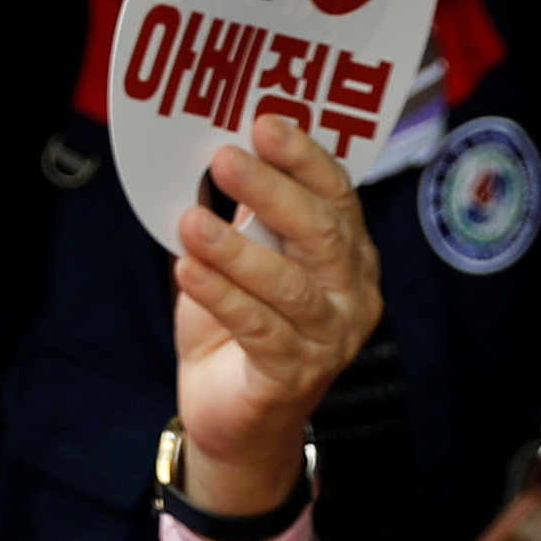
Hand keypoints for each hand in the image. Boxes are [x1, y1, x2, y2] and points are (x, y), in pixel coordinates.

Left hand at [167, 112, 378, 500]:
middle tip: (225, 157)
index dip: (305, 158)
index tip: (265, 123)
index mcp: (348, 256)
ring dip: (237, 249)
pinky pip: (259, 330)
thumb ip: (246, 215)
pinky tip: (188, 271)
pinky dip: (222, 297)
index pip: (337, 197)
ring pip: (289, 284)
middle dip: (273, 190)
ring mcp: (330, 339)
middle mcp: (352, 294)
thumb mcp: (242, 260)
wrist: (233, 418)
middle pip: (321, 233)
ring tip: (193, 221)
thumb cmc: (238, 327)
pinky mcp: (294, 376)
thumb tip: (222, 151)